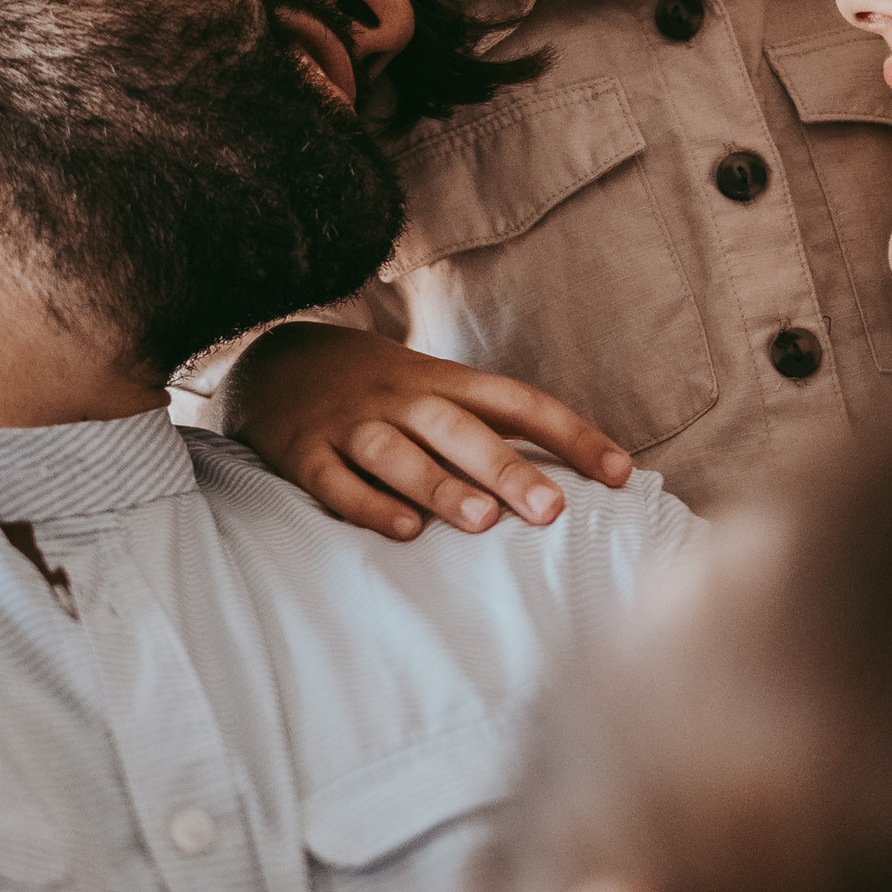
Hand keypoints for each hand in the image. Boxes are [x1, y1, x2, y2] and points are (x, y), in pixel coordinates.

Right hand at [227, 324, 633, 542]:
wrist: (272, 360)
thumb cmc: (378, 389)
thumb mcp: (434, 388)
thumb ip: (491, 426)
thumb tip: (575, 478)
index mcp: (444, 381)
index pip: (518, 402)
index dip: (570, 434)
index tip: (619, 473)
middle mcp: (402, 398)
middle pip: (459, 429)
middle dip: (506, 468)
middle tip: (550, 510)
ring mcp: (352, 424)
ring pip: (398, 453)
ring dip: (439, 486)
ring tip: (480, 523)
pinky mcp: (304, 452)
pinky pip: (337, 481)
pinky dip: (369, 505)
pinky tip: (405, 532)